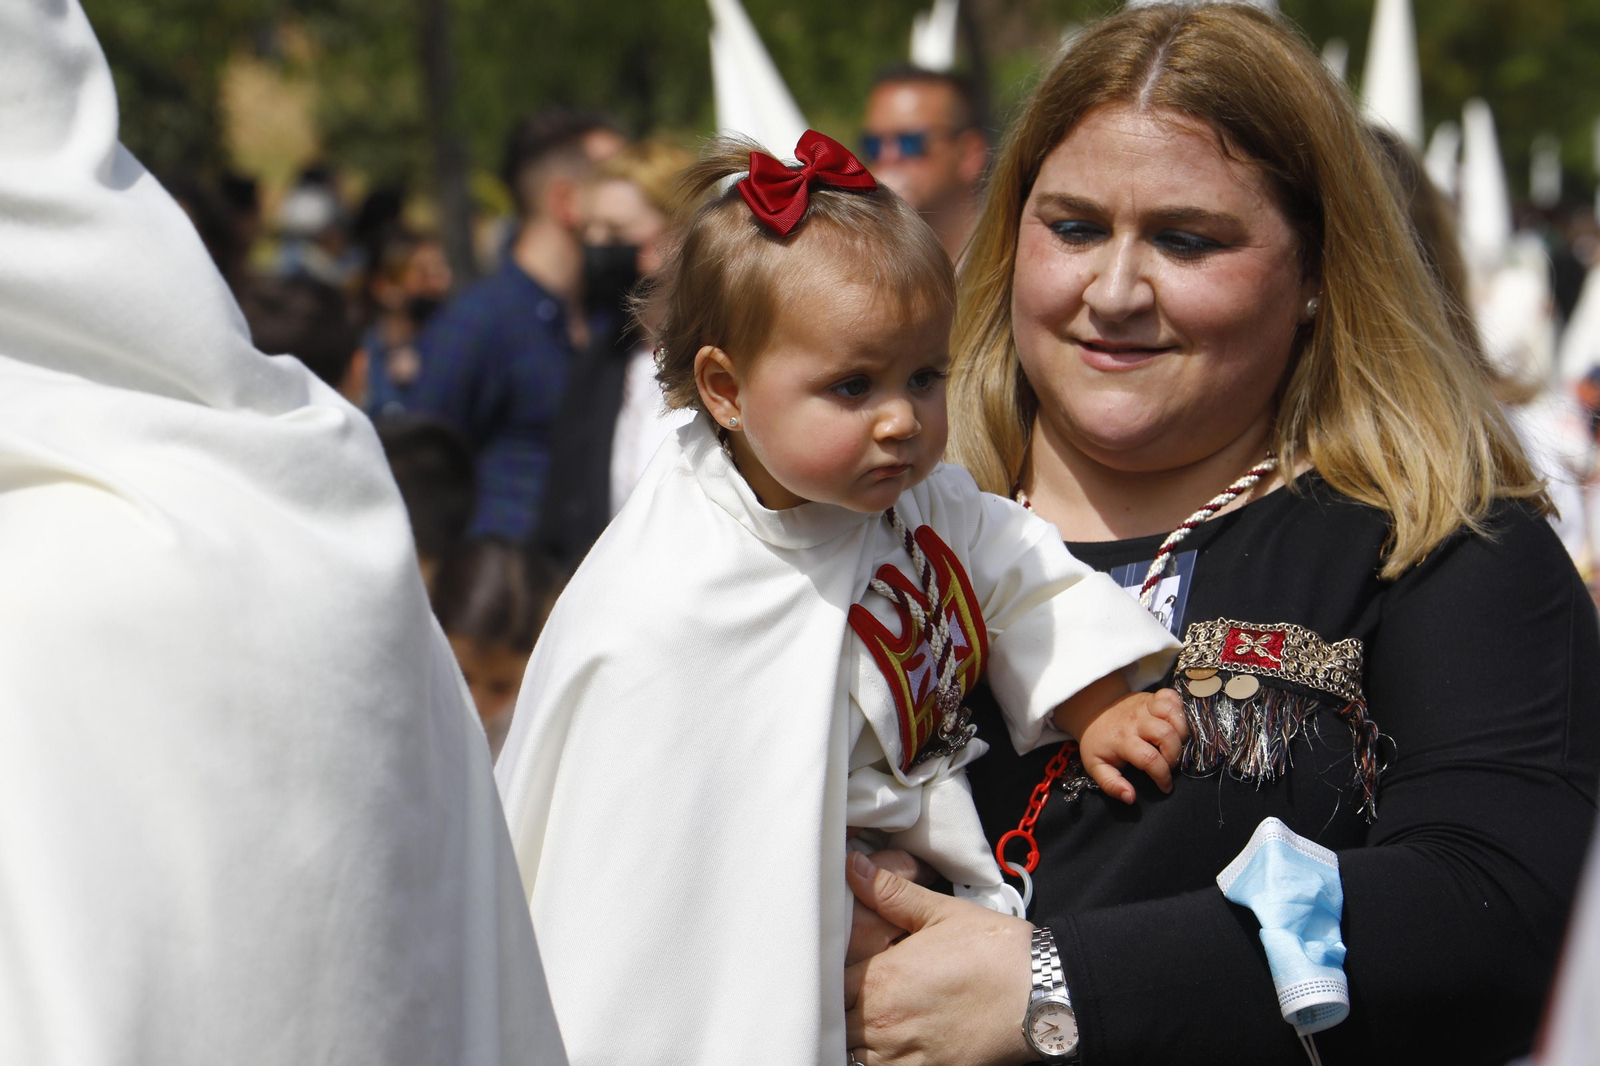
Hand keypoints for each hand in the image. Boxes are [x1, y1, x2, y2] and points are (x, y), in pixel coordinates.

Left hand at [843, 851, 1034, 1065]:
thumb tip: (853, 867)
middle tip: (853, 991)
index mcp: (880, 979)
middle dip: (839, 1006)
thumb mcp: (940, 912)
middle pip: (835, 1021)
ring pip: (853, 1052)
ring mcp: (902, 1055)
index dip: (829, 973)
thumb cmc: (993, 951)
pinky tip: (890, 1042)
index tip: (838, 966)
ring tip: (870, 1017)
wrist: (1041, 994)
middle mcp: (883, 1023)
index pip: (828, 982)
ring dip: (854, 1036)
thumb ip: (890, 893)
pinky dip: (879, 1059)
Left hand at [1076, 688, 1186, 802]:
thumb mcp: (1096, 766)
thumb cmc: (1098, 742)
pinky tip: (1174, 723)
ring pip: (1173, 713)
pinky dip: (1179, 709)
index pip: (1150, 759)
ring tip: (1175, 745)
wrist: (1092, 711)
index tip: (1165, 786)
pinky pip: (1172, 697)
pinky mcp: (1151, 696)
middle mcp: (1135, 720)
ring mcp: (1145, 705)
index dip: (1162, 776)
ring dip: (1181, 731)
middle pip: (1166, 735)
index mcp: (1122, 739)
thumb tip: (1130, 797)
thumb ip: (1111, 784)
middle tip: (1169, 764)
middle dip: (1174, 755)